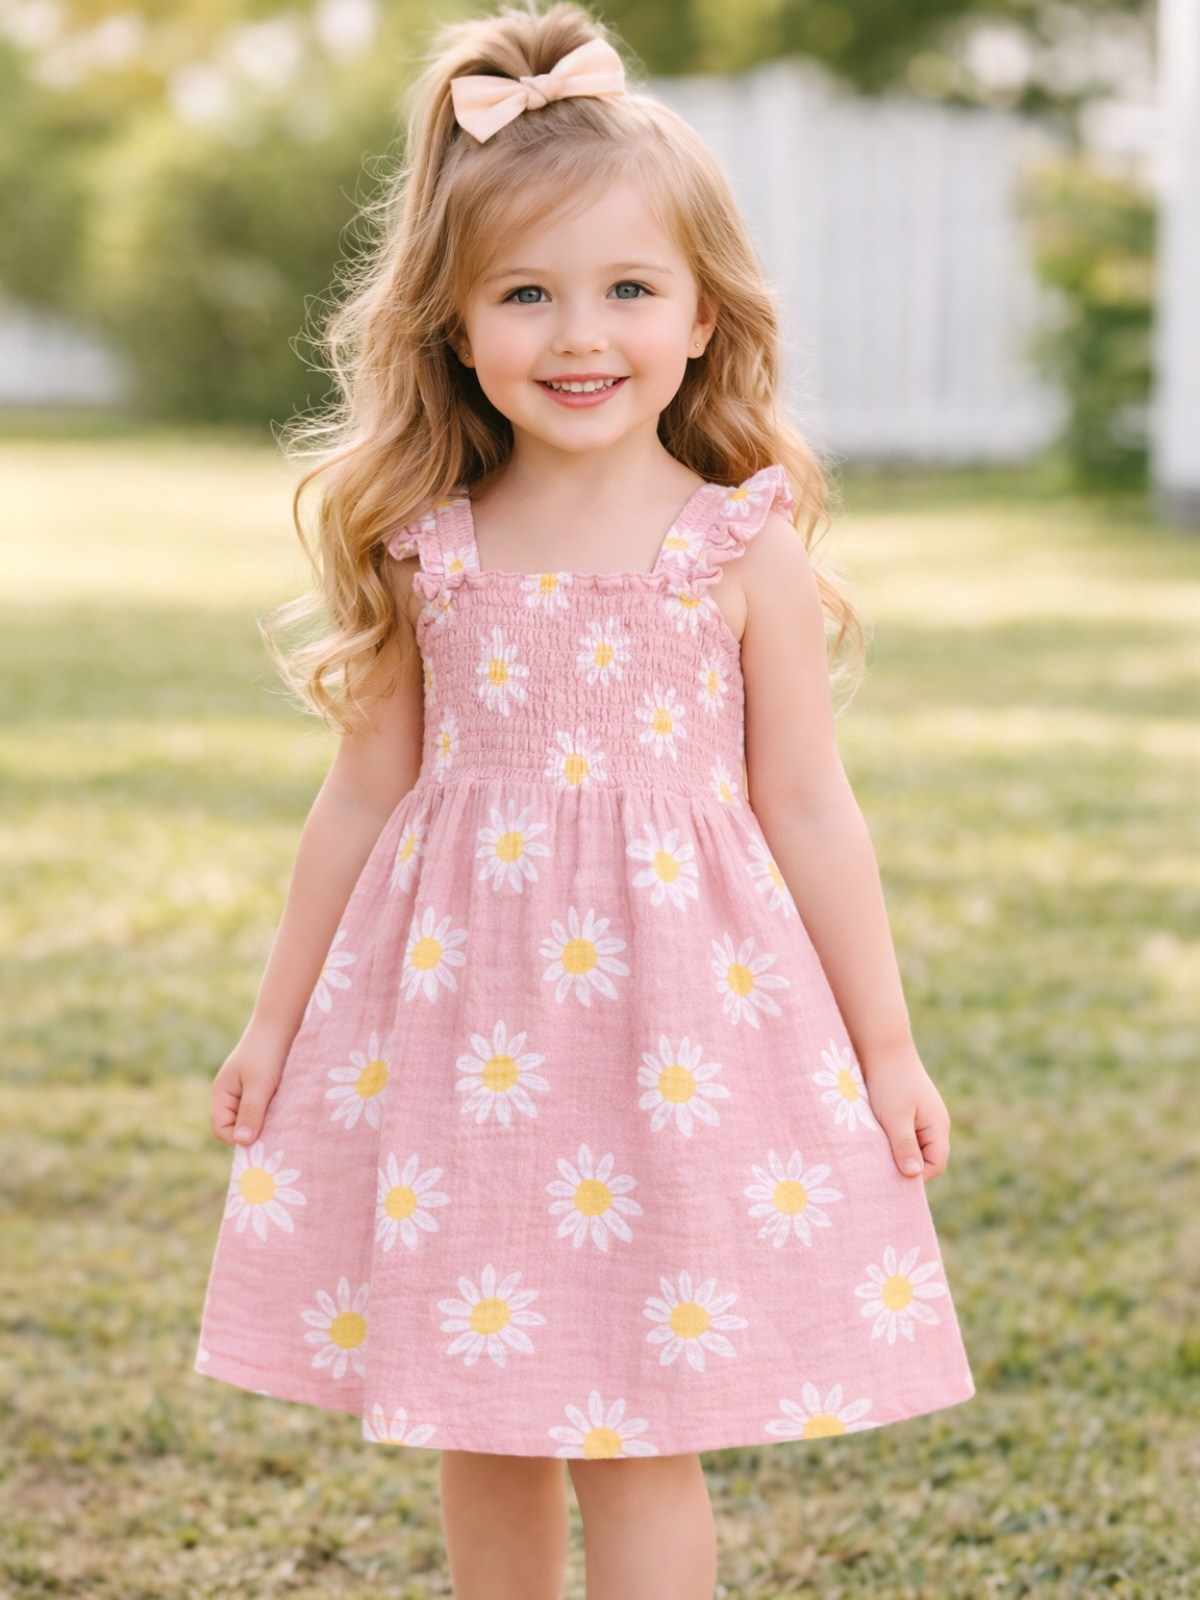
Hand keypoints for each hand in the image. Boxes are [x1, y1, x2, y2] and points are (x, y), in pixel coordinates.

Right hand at [210, 1024, 290, 1147]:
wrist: (282, 1024)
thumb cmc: (266, 1052)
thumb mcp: (259, 1084)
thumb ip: (250, 1112)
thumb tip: (243, 1142)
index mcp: (222, 1095)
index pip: (221, 1129)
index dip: (237, 1138)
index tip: (260, 1136)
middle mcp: (232, 1097)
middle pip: (237, 1128)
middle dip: (254, 1132)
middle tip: (275, 1129)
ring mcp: (248, 1093)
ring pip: (254, 1120)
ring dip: (267, 1122)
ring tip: (282, 1117)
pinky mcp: (264, 1090)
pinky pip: (265, 1110)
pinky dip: (274, 1113)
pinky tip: (286, 1109)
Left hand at [860, 1043, 950, 1181]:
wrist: (881, 1046)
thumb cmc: (890, 1081)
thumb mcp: (896, 1117)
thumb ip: (905, 1146)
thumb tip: (913, 1176)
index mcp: (938, 1127)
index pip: (935, 1165)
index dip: (916, 1176)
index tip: (891, 1177)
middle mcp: (933, 1124)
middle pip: (925, 1159)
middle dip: (905, 1166)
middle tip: (880, 1170)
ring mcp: (921, 1117)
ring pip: (912, 1147)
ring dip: (895, 1152)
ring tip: (876, 1154)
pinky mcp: (906, 1111)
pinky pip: (902, 1135)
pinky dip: (890, 1140)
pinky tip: (874, 1140)